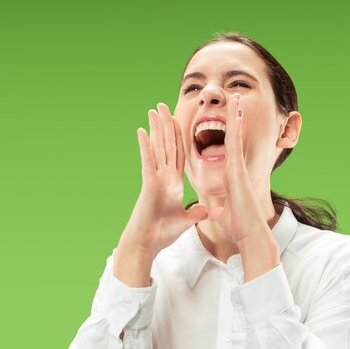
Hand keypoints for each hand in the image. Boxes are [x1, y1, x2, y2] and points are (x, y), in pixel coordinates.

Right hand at [118, 103, 208, 258]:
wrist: (148, 243)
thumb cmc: (162, 233)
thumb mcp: (185, 220)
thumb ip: (195, 213)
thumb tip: (206, 211)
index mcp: (173, 183)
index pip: (178, 155)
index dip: (180, 137)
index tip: (179, 120)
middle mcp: (164, 177)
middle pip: (167, 146)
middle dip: (166, 125)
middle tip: (163, 105)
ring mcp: (155, 179)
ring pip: (157, 148)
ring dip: (156, 128)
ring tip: (153, 110)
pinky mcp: (149, 184)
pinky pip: (148, 161)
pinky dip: (146, 146)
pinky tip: (142, 130)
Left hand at [207, 94, 270, 245]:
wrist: (248, 234)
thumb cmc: (238, 226)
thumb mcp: (221, 215)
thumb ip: (216, 211)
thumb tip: (210, 212)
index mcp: (230, 177)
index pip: (227, 150)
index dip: (227, 132)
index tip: (226, 117)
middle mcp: (235, 169)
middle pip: (232, 138)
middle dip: (233, 118)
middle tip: (233, 97)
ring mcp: (238, 168)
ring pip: (235, 137)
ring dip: (235, 116)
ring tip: (235, 97)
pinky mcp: (238, 171)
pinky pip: (235, 145)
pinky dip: (236, 129)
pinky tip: (236, 114)